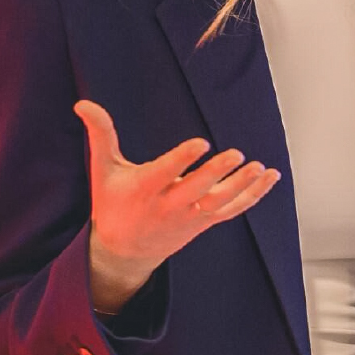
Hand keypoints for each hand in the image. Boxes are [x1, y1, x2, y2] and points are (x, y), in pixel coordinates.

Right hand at [73, 100, 280, 311]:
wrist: (124, 251)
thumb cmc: (113, 203)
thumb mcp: (102, 170)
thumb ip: (100, 134)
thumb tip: (83, 104)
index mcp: (143, 190)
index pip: (165, 173)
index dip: (183, 159)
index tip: (200, 143)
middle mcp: (169, 205)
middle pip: (197, 189)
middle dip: (217, 173)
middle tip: (237, 154)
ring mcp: (190, 216)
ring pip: (220, 202)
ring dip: (242, 186)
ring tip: (260, 167)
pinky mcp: (204, 221)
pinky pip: (232, 210)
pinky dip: (254, 195)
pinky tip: (271, 177)